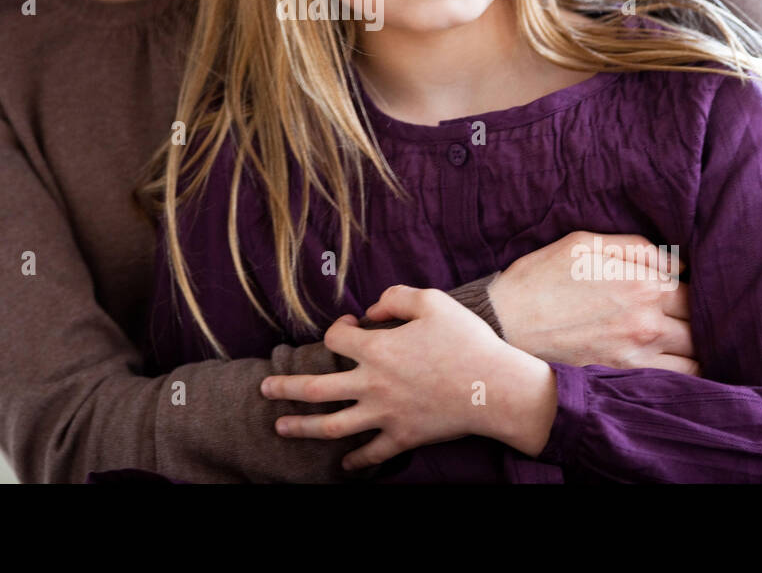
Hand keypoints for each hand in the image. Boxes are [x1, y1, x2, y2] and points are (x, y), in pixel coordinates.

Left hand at [260, 286, 549, 469]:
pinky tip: (342, 464)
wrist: (496, 388)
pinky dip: (354, 461)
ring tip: (280, 427)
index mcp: (377, 350)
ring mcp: (385, 415)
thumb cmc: (466, 341)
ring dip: (302, 428)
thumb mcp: (432, 302)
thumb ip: (395, 296)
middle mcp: (373, 385)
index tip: (347, 327)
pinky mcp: (403, 437)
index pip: (335, 341)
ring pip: (331, 427)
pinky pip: (371, 453)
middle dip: (285, 389)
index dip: (336, 330)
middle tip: (264, 388)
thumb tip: (371, 307)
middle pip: (315, 390)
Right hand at [489, 230, 699, 373]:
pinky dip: (684, 374)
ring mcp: (636, 355)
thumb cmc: (541, 278)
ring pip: (695, 356)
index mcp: (640, 283)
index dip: (689, 289)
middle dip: (695, 319)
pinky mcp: (622, 379)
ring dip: (694, 348)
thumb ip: (636, 247)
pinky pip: (676, 382)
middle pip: (699, 324)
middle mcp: (646, 321)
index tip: (678, 291)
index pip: (692, 289)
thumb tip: (677, 264)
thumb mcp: (584, 242)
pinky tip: (674, 364)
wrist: (503, 324)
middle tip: (681, 316)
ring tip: (682, 342)